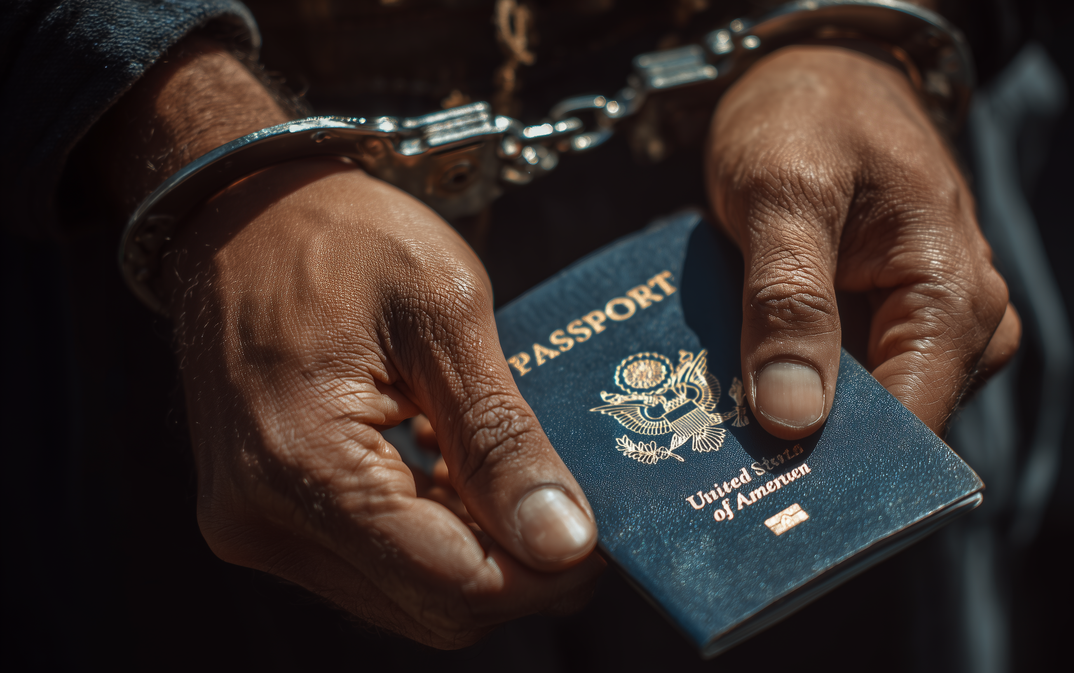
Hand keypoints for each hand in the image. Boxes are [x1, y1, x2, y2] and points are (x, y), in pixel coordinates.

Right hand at [86, 35, 600, 647]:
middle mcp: (262, 519)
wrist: (239, 211)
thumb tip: (563, 543)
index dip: (545, 572)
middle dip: (521, 571)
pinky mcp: (265, 515)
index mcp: (303, 462)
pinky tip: (466, 478)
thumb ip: (500, 437)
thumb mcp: (442, 314)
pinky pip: (373, 563)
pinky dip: (436, 536)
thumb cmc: (340, 235)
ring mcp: (256, 524)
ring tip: (525, 482)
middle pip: (432, 604)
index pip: (453, 581)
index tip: (608, 535)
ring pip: (407, 595)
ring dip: (481, 556)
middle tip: (581, 510)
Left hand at [706, 46, 1020, 437]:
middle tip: (715, 462)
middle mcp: (959, 326)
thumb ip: (788, 299)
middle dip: (804, 448)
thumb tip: (792, 417)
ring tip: (712, 423)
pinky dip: (787, 383)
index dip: (839, 467)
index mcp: (953, 296)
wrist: (817, 72)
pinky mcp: (882, 324)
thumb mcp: (784, 193)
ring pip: (856, 409)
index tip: (761, 492)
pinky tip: (731, 389)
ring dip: (788, 416)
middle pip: (885, 429)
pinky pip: (839, 377)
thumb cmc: (808, 114)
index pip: (912, 425)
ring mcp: (921, 328)